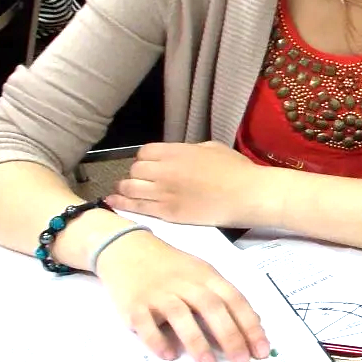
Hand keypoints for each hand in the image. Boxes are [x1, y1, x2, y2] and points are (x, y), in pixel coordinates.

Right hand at [93, 229, 268, 361]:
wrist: (127, 249)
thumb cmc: (171, 267)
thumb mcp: (202, 273)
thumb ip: (224, 296)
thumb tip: (253, 324)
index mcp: (206, 276)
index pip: (234, 300)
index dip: (249, 325)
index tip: (261, 350)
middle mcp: (185, 283)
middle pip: (212, 307)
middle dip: (229, 335)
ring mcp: (158, 293)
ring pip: (181, 315)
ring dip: (196, 341)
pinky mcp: (134, 304)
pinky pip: (146, 323)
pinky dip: (157, 339)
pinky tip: (169, 355)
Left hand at [112, 141, 269, 227]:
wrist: (248, 195)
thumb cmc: (237, 170)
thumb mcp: (212, 148)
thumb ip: (189, 151)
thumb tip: (179, 157)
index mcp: (176, 151)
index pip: (144, 153)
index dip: (144, 160)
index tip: (150, 167)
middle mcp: (164, 170)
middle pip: (134, 171)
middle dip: (136, 176)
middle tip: (142, 183)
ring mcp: (164, 192)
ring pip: (130, 188)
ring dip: (125, 190)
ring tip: (124, 193)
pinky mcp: (168, 213)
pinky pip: (137, 207)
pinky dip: (122, 204)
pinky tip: (113, 204)